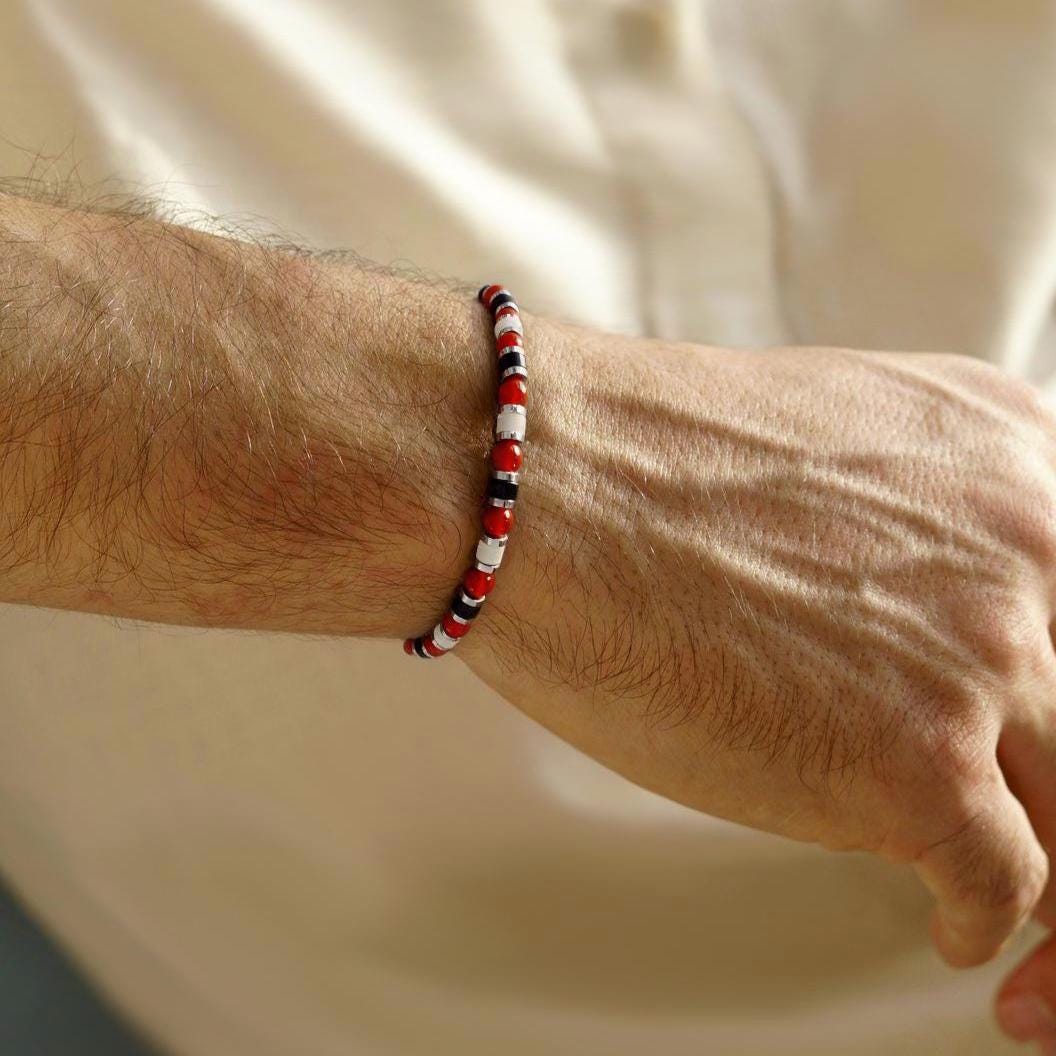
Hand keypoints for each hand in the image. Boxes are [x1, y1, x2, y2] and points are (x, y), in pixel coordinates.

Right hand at [462, 331, 1055, 1010]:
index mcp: (1009, 454)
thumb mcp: (828, 442)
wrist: (543, 486)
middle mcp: (1026, 545)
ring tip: (1019, 923)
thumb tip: (903, 600)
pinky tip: (951, 922)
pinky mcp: (914, 760)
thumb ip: (908, 518)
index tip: (1042, 732)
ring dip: (1054, 890)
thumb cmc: (634, 459)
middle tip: (1035, 825)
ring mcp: (983, 653)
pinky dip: (981, 919)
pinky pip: (1003, 883)